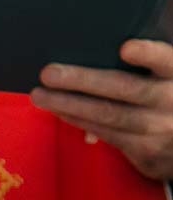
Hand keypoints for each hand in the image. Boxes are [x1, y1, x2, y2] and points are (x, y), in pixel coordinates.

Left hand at [30, 39, 172, 179]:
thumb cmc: (165, 94)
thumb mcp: (162, 77)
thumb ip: (145, 64)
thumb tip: (99, 51)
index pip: (166, 60)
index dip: (148, 54)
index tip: (125, 48)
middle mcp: (171, 101)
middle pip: (127, 89)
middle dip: (84, 81)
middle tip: (49, 73)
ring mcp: (158, 128)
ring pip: (110, 115)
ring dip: (70, 105)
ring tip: (40, 95)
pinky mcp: (145, 151)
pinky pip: (106, 133)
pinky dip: (78, 120)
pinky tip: (57, 110)